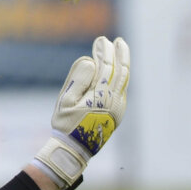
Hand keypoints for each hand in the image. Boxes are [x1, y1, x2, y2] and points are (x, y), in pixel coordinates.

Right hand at [34, 35, 129, 189]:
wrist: (76, 149)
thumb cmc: (66, 123)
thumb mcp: (65, 100)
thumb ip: (78, 78)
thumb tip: (91, 61)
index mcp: (100, 95)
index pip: (106, 67)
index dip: (105, 52)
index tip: (102, 40)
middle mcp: (114, 100)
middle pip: (121, 71)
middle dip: (119, 54)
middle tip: (118, 41)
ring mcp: (119, 107)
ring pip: (125, 80)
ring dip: (123, 64)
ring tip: (121, 51)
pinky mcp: (119, 112)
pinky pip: (123, 89)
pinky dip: (122, 76)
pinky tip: (118, 71)